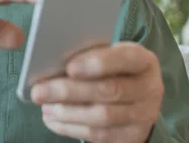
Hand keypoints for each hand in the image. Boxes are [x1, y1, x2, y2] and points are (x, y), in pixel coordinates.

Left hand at [31, 42, 163, 142]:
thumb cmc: (114, 67)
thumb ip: (89, 55)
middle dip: (70, 91)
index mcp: (144, 61)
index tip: (69, 67)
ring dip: (67, 112)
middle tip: (39, 91)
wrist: (139, 95)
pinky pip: (98, 136)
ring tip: (43, 105)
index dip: (97, 63)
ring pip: (102, 117)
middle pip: (109, 91)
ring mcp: (143, 116)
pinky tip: (52, 118)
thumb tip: (53, 62)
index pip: (124, 59)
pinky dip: (70, 127)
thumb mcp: (110, 54)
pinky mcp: (131, 137)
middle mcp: (149, 89)